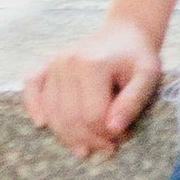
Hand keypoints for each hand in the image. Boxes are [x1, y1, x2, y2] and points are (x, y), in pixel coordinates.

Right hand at [23, 17, 162, 157]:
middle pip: (70, 118)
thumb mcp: (148, 76)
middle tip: (107, 147)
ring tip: (86, 146)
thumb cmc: (138, 57)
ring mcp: (55, 63)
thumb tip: (113, 130)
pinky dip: (33, 106)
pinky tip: (42, 124)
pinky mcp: (47, 64)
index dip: (107, 134)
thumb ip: (133, 102)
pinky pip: (31, 87)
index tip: (122, 138)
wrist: (126, 32)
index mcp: (93, 65)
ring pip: (52, 111)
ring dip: (67, 135)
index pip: (93, 116)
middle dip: (89, 140)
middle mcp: (68, 63)